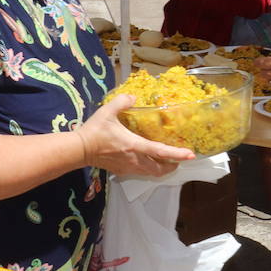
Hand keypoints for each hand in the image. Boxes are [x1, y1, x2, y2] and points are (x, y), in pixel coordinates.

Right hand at [78, 96, 195, 174]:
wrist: (79, 150)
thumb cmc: (94, 131)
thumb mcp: (108, 111)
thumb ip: (123, 101)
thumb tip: (133, 97)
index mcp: (134, 145)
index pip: (160, 151)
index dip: (177, 154)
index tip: (190, 155)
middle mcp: (134, 160)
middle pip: (159, 169)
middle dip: (172, 166)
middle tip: (179, 159)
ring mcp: (128, 167)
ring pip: (151, 173)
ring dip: (161, 169)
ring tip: (167, 161)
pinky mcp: (121, 171)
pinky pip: (140, 173)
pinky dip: (149, 169)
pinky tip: (147, 161)